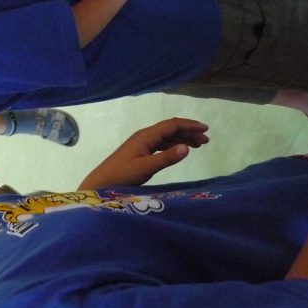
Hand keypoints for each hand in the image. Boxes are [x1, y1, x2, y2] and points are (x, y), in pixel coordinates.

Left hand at [79, 118, 208, 188]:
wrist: (101, 182)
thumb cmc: (122, 175)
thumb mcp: (146, 168)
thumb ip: (166, 158)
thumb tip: (188, 147)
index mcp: (146, 136)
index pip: (171, 125)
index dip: (189, 125)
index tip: (206, 130)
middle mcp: (144, 136)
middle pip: (170, 129)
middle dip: (189, 132)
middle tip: (206, 140)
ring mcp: (141, 143)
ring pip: (166, 137)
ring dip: (182, 138)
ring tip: (199, 145)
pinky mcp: (140, 152)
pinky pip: (161, 144)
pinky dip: (173, 145)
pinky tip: (180, 150)